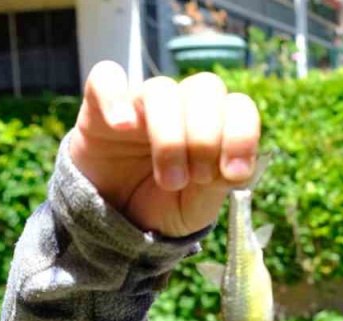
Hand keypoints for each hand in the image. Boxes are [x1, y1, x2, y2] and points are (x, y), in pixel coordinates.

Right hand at [66, 61, 260, 237]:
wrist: (118, 221)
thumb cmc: (168, 204)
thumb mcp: (199, 205)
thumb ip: (220, 183)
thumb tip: (236, 169)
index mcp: (216, 124)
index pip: (239, 107)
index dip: (242, 136)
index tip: (233, 174)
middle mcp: (182, 105)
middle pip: (205, 88)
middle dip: (206, 137)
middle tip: (197, 178)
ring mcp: (142, 103)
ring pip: (161, 90)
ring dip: (169, 136)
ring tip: (168, 180)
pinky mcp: (100, 107)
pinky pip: (105, 78)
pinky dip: (115, 97)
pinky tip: (122, 126)